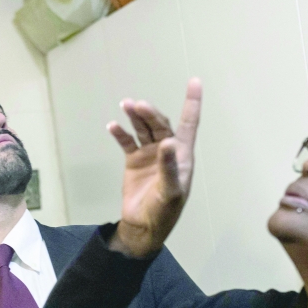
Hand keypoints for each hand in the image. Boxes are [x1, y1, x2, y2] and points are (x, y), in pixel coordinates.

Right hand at [107, 79, 201, 257]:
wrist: (142, 226)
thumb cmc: (164, 211)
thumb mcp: (170, 191)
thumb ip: (169, 166)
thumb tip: (169, 142)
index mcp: (183, 155)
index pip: (189, 123)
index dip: (192, 102)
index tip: (194, 81)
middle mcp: (167, 151)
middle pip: (160, 124)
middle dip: (150, 113)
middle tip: (138, 105)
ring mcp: (150, 155)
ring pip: (143, 129)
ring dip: (136, 117)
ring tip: (126, 105)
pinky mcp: (134, 161)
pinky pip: (127, 142)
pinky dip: (120, 133)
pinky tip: (112, 126)